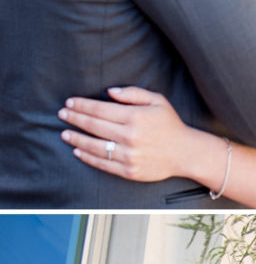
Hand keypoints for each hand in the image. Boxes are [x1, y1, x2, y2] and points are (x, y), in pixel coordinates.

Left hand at [59, 88, 187, 182]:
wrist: (185, 153)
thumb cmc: (169, 124)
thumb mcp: (156, 100)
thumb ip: (132, 93)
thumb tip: (109, 92)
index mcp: (134, 117)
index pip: (100, 110)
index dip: (82, 105)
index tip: (70, 102)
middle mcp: (130, 137)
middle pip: (94, 126)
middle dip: (75, 119)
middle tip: (62, 114)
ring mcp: (128, 156)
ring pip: (95, 147)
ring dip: (76, 139)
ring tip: (65, 134)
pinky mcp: (129, 171)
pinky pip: (103, 164)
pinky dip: (88, 157)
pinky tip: (78, 151)